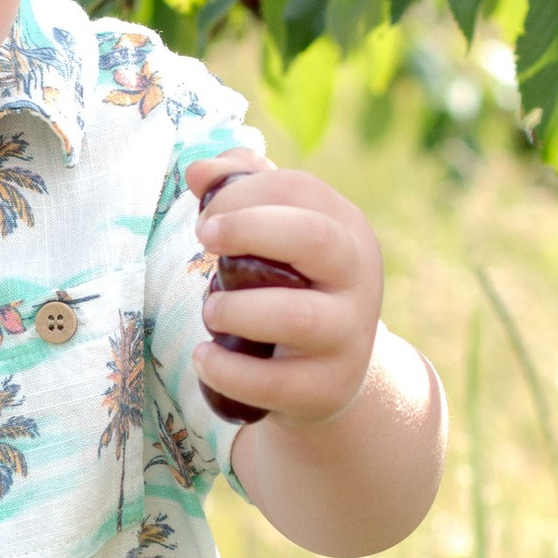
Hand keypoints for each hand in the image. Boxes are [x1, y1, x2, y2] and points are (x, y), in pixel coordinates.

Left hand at [186, 151, 385, 434]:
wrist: (328, 376)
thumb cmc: (293, 288)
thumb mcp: (277, 234)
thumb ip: (240, 190)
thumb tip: (199, 170)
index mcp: (347, 228)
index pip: (300, 189)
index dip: (244, 193)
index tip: (204, 216)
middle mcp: (358, 277)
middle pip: (314, 238)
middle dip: (250, 229)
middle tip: (203, 238)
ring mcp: (348, 335)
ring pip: (297, 316)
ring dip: (237, 310)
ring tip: (209, 312)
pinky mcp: (327, 387)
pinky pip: (276, 382)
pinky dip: (230, 371)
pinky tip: (204, 358)